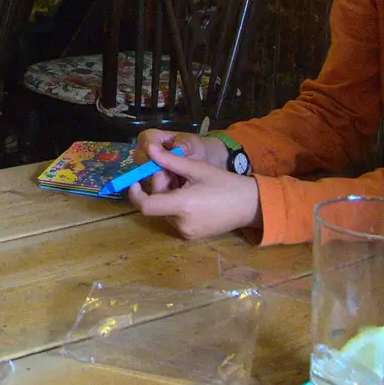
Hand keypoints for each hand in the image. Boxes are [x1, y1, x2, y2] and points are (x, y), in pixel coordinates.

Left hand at [126, 142, 260, 239]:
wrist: (250, 205)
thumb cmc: (225, 184)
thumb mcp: (197, 169)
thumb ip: (169, 160)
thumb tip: (149, 149)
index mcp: (182, 206)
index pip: (146, 206)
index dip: (135, 194)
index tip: (133, 181)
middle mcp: (181, 223)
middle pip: (157, 204)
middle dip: (160, 186)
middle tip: (174, 170)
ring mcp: (186, 232)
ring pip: (165, 211)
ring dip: (168, 195)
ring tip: (186, 182)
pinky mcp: (192, 236)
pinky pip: (175, 218)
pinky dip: (176, 205)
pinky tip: (191, 194)